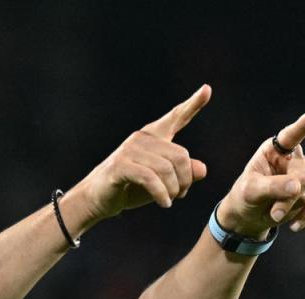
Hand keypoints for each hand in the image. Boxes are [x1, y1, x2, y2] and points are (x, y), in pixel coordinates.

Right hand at [71, 85, 211, 221]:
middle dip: (185, 180)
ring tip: (169, 200)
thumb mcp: (163, 183)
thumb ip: (183, 175)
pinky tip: (164, 203)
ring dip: (173, 190)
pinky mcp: (121, 165)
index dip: (192, 104)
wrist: (97, 199)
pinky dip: (161, 193)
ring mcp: (130, 150)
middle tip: (180, 195)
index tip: (207, 89)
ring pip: (166, 168)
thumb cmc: (130, 188)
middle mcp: (142, 138)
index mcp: (153, 137)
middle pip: (180, 155)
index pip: (175, 118)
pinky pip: (150, 178)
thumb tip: (202, 169)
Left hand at [218, 108, 304, 237]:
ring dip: (293, 207)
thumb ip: (272, 187)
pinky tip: (294, 227)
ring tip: (274, 216)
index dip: (304, 125)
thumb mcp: (251, 192)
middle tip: (273, 213)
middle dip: (288, 196)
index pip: (291, 135)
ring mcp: (303, 172)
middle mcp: (291, 156)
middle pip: (302, 174)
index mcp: (273, 149)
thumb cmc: (245, 197)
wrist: (249, 217)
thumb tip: (299, 186)